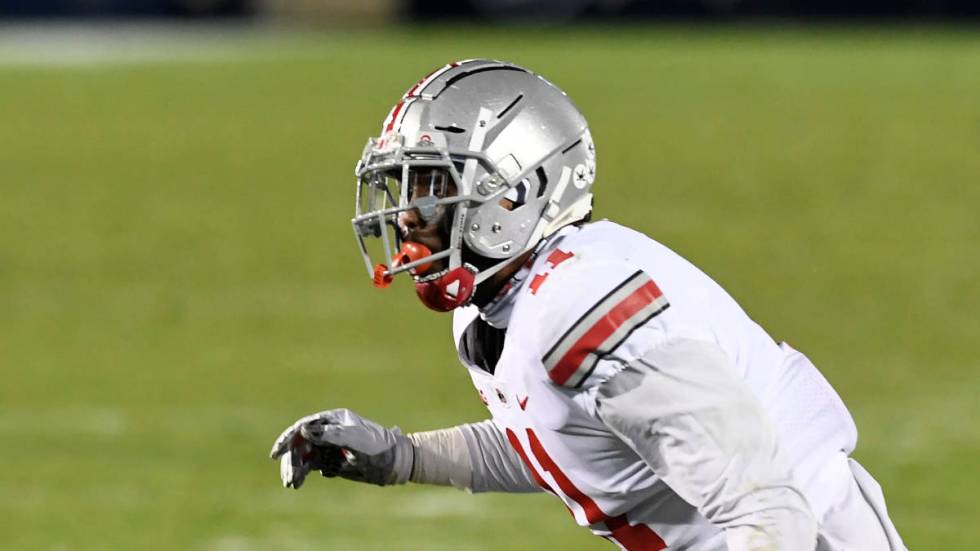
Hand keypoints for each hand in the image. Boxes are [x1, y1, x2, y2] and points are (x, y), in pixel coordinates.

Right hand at [269, 409, 413, 488]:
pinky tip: (299, 483)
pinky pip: (311, 465)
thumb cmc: (378, 448)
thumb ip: (331, 434)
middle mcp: (329, 431)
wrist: (395, 464)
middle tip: (289, 478)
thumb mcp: (356, 440)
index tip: (276, 454)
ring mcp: (330, 446)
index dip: (288, 439)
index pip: (304, 426)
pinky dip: (302, 473)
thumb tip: (303, 430)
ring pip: (304, 455)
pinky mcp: (332, 460)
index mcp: (334, 419)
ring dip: (295, 468)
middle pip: (301, 443)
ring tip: (292, 484)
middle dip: (292, 459)